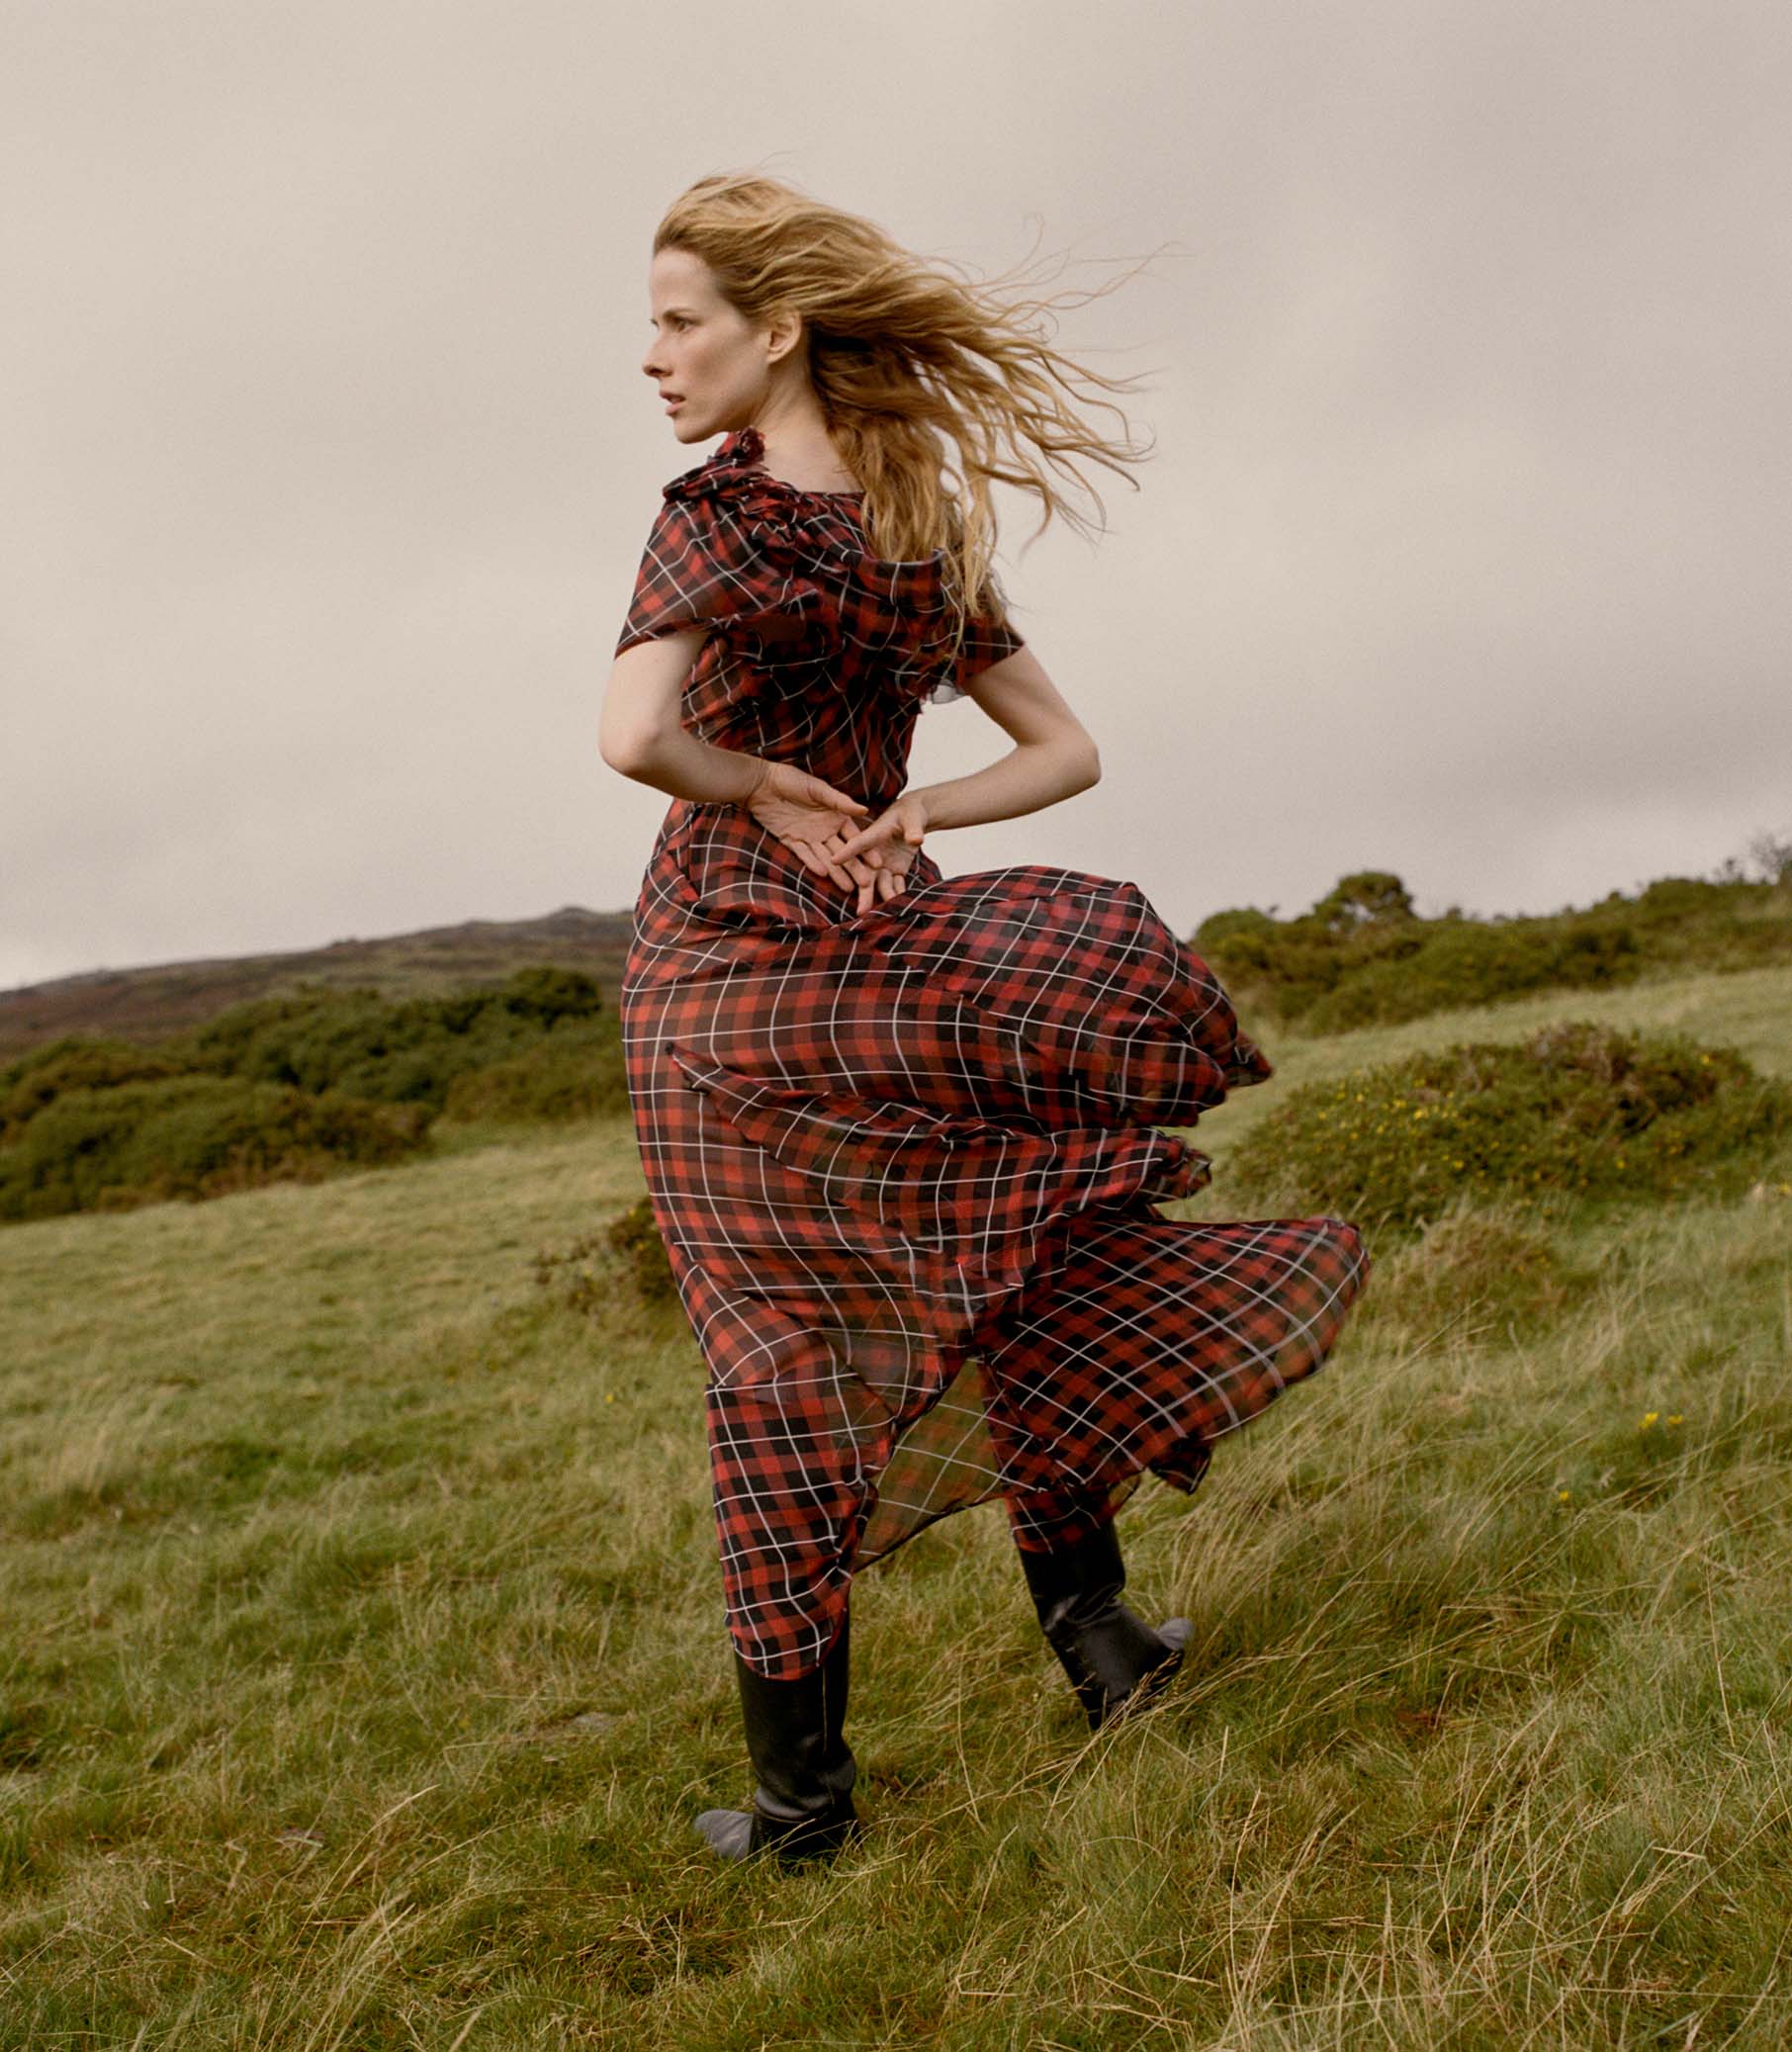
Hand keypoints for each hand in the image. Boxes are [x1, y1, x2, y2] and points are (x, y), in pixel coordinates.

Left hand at [741, 761, 886, 902]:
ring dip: (836, 872)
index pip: (853, 836)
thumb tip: (864, 810)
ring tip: (848, 888)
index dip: (865, 849)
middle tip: (866, 883)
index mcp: (835, 816)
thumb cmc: (791, 780)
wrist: (761, 783)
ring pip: (825, 857)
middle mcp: (824, 829)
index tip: (877, 863)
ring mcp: (808, 837)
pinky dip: (813, 863)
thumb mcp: (817, 789)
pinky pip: (804, 855)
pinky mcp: (791, 841)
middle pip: (842, 852)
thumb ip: (839, 801)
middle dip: (854, 868)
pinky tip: (824, 874)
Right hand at [832, 792, 930, 912]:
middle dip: (864, 892)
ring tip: (883, 914)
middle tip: (860, 910)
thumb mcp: (913, 818)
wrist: (916, 819)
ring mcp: (883, 864)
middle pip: (865, 873)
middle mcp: (874, 853)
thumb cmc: (912, 812)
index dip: (847, 851)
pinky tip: (899, 908)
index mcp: (875, 835)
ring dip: (882, 898)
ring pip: (880, 884)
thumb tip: (916, 839)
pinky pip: (897, 885)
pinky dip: (898, 895)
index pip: (859, 843)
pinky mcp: (895, 871)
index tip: (834, 860)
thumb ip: (913, 829)